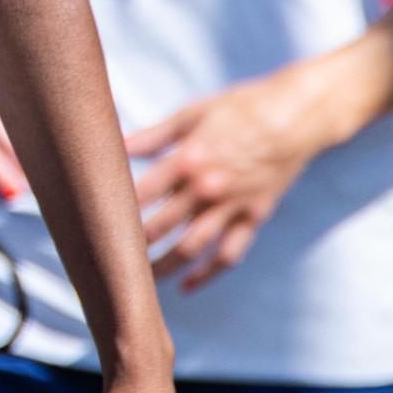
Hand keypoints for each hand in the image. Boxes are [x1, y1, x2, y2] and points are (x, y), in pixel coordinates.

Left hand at [127, 66, 330, 289]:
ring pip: (190, 248)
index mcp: (186, 160)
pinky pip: (228, 254)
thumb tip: (117, 144)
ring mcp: (232, 207)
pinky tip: (187, 285)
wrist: (297, 115)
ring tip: (138, 280)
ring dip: (162, 267)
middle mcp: (206, 188)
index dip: (114, 208)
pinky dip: (207, 274)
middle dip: (131, 244)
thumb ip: (154, 136)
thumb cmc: (241, 107)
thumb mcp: (193, 114)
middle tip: (108, 256)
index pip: (140, 195)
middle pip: (160, 227)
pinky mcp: (253, 217)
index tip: (95, 220)